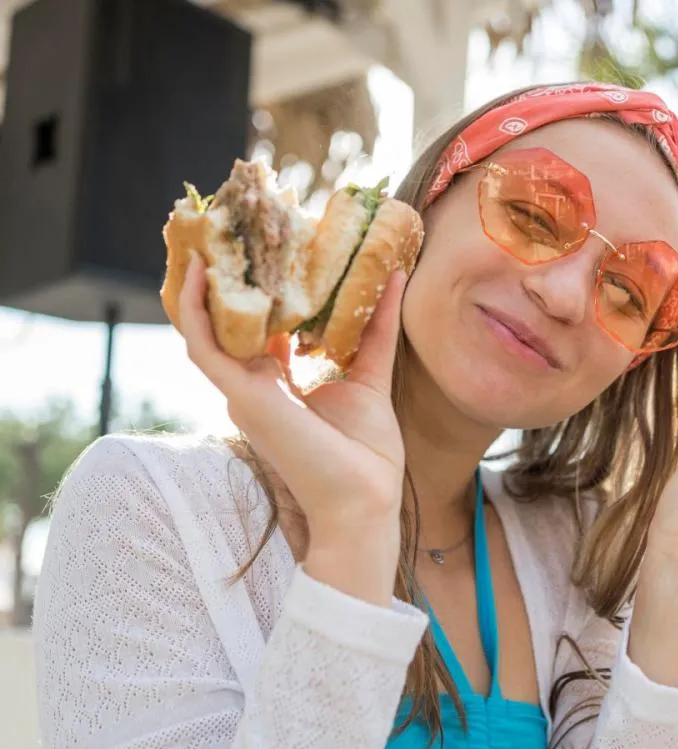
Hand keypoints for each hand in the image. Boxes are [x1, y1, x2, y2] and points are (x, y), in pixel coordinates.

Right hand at [177, 254, 407, 586]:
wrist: (363, 500)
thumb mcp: (370, 377)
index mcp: (280, 384)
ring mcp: (243, 390)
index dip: (263, 289)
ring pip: (208, 327)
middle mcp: (255, 385)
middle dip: (230, 278)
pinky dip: (195, 308)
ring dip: (204, 283)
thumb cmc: (366, 454)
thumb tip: (394, 278)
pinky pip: (202, 344)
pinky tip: (198, 269)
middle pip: (232, 322)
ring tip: (210, 236)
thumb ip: (375, 331)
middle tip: (239, 231)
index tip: (278, 251)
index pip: (261, 328)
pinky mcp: (239, 395)